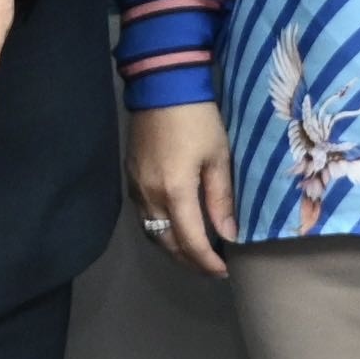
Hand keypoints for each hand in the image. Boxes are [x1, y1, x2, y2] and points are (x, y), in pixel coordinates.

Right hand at [125, 99, 239, 276]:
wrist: (161, 86)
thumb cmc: (197, 119)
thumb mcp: (217, 157)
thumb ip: (220, 199)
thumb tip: (228, 235)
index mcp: (174, 192)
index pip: (190, 241)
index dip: (207, 262)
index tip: (223, 272)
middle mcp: (149, 196)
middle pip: (167, 243)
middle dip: (190, 261)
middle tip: (212, 268)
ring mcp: (136, 188)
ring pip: (152, 233)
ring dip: (173, 249)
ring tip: (196, 253)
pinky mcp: (131, 178)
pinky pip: (145, 217)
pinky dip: (161, 230)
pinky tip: (176, 228)